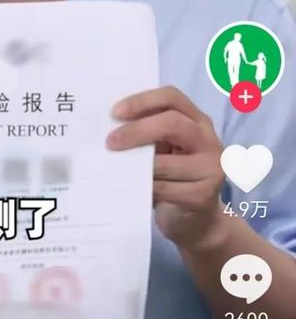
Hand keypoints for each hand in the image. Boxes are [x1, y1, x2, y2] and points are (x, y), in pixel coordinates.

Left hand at [106, 86, 224, 250]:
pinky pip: (163, 189)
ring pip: (164, 163)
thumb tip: (108, 125)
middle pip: (173, 123)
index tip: (115, 113)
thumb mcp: (164, 149)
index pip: (172, 97)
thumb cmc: (173, 176)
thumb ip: (148, 133)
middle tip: (110, 142)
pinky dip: (143, 189)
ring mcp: (210, 169)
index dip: (142, 101)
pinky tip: (132, 190)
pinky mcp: (202, 196)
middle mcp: (209, 140)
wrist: (196, 220)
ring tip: (117, 169)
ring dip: (135, 167)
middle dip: (137, 131)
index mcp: (197, 121)